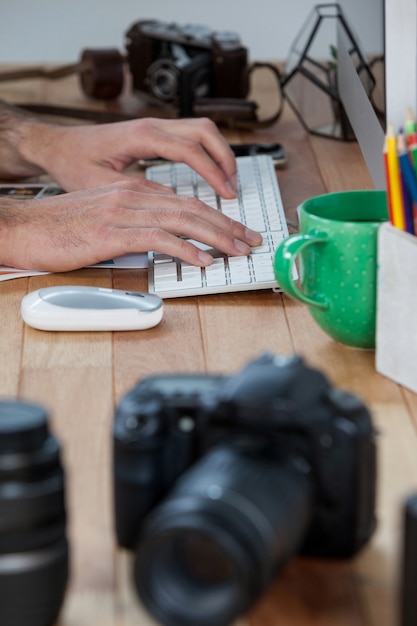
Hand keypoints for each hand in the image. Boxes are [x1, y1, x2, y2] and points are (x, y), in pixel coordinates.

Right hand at [0, 179, 261, 271]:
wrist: (23, 226)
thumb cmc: (57, 228)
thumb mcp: (102, 221)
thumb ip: (133, 226)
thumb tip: (160, 241)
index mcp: (132, 194)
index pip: (184, 202)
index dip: (215, 217)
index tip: (235, 231)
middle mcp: (132, 197)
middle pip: (192, 208)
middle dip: (227, 225)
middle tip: (250, 240)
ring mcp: (124, 213)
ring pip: (183, 219)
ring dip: (216, 236)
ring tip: (238, 250)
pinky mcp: (113, 231)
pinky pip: (159, 238)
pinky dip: (185, 249)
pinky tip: (203, 260)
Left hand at [22, 117, 237, 198]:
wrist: (57, 145)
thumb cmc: (74, 162)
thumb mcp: (102, 185)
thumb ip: (140, 193)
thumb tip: (173, 203)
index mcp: (142, 136)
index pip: (190, 149)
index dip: (213, 172)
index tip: (225, 193)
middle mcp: (152, 126)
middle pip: (205, 132)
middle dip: (225, 160)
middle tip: (233, 189)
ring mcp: (155, 127)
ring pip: (202, 130)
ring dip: (219, 154)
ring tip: (227, 182)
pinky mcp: (154, 133)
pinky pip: (192, 137)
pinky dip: (207, 153)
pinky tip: (210, 173)